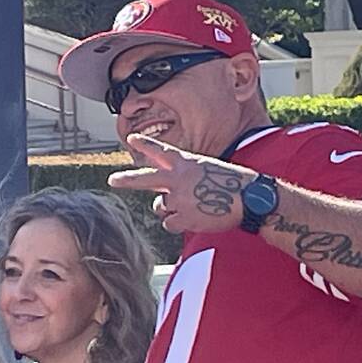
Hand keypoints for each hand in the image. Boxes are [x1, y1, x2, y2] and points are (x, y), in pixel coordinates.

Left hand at [108, 133, 254, 234]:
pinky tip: (196, 219)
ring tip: (193, 207)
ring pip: (160, 207)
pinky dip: (179, 223)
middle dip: (127, 180)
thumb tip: (167, 195)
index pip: (161, 151)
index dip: (145, 144)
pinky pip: (169, 223)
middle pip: (145, 179)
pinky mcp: (183, 216)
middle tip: (112, 180)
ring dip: (170, 209)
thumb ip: (184, 177)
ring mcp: (179, 198)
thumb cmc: (231, 184)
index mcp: (186, 163)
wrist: (249, 199)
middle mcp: (178, 179)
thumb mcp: (207, 170)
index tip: (131, 138)